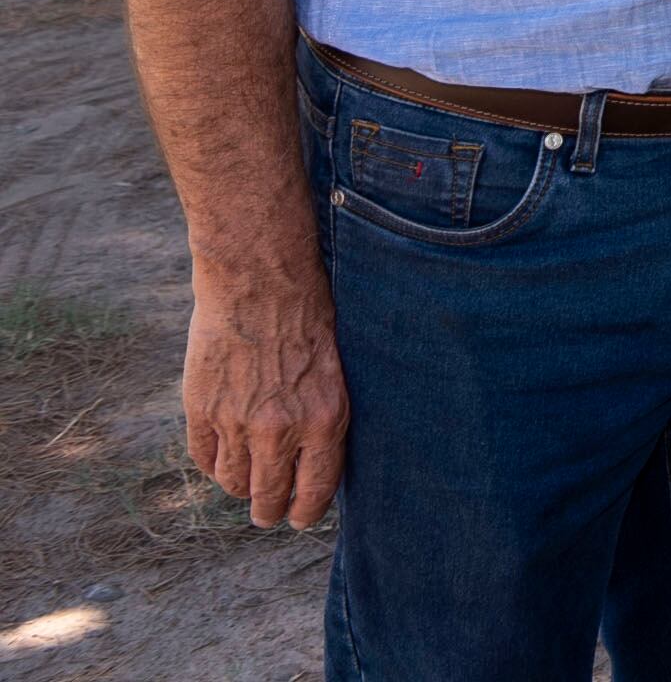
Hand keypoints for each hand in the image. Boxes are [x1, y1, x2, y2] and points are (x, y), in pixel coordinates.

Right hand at [183, 258, 345, 527]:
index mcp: (325, 420)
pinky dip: (213, 463)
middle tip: (267, 513)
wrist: (261, 282)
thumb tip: (319, 466)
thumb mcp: (337, 373)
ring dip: (240, 486)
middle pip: (268, 496)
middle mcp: (280, 429)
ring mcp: (236, 422)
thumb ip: (326, 420)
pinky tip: (223, 457)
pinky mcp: (200, 410)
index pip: (313, 492)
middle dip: (268, 510)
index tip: (299, 520)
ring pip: (233, 481)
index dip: (304, 513)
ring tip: (247, 482)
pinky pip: (204, 458)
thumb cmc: (311, 320)